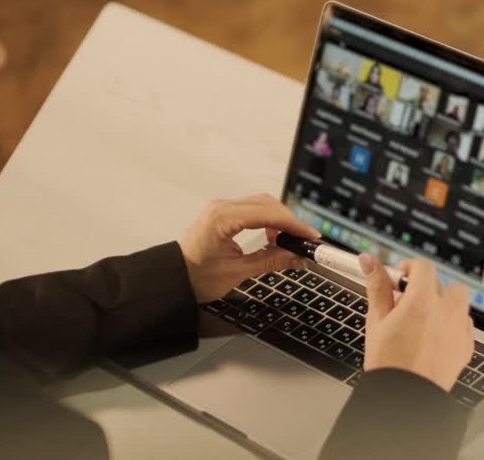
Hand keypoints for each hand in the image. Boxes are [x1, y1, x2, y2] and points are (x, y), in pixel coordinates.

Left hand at [179, 194, 321, 302]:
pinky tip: (273, 235)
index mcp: (222, 219)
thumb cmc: (197, 277)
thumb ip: (271, 261)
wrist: (174, 279)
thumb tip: (297, 257)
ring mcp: (222, 208)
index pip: (267, 214)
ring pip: (262, 203)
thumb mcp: (238, 272)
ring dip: (279, 219)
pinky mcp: (224, 213)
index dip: (292, 224)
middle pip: (267, 203)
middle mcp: (222, 208)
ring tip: (290, 240)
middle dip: (289, 220)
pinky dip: (268, 219)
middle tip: (305, 239)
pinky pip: (253, 209)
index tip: (309, 236)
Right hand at [358, 254, 474, 390]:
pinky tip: (434, 337)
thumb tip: (370, 261)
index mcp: (423, 300)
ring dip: (442, 302)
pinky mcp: (467, 344)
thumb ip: (377, 286)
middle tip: (404, 305)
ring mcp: (460, 327)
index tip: (400, 278)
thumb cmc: (389, 364)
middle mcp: (447, 310)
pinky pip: (464, 322)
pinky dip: (452, 323)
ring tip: (422, 320)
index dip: (409, 268)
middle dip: (422, 289)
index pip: (423, 266)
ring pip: (457, 299)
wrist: (405, 398)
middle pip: (439, 282)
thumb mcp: (377, 321)